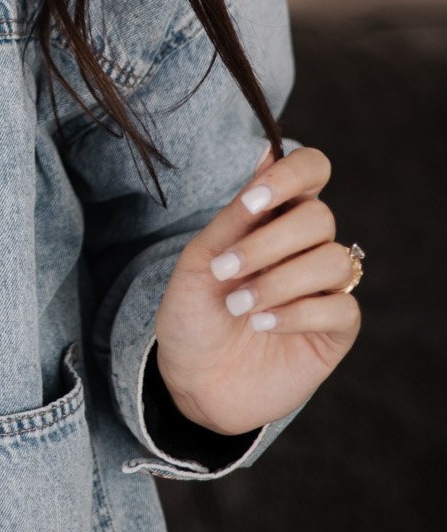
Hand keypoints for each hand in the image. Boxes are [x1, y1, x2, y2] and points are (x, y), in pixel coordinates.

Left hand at [152, 143, 361, 435]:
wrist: (191, 379)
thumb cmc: (194, 312)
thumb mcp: (201, 259)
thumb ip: (237, 215)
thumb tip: (265, 153)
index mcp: (274, 217)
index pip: (311, 170)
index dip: (291, 176)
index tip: (253, 202)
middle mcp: (305, 247)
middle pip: (319, 217)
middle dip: (268, 243)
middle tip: (224, 270)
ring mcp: (325, 288)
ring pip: (334, 260)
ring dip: (279, 282)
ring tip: (238, 306)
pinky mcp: (336, 331)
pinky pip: (341, 307)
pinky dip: (298, 313)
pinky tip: (262, 324)